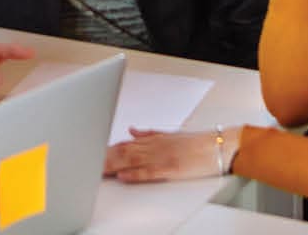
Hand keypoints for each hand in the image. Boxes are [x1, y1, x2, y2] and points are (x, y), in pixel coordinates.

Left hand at [103, 128, 224, 183]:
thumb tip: (132, 131)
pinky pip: (149, 172)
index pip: (125, 144)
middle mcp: (156, 146)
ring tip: (96, 170)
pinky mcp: (171, 169)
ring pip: (132, 161)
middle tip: (86, 163)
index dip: (106, 149)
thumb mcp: (172, 134)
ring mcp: (162, 157)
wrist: (221, 145)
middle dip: (104, 158)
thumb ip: (149, 134)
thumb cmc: (199, 143)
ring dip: (113, 166)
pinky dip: (134, 174)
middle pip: (124, 152)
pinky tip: (122, 176)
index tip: (92, 153)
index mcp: (155, 139)